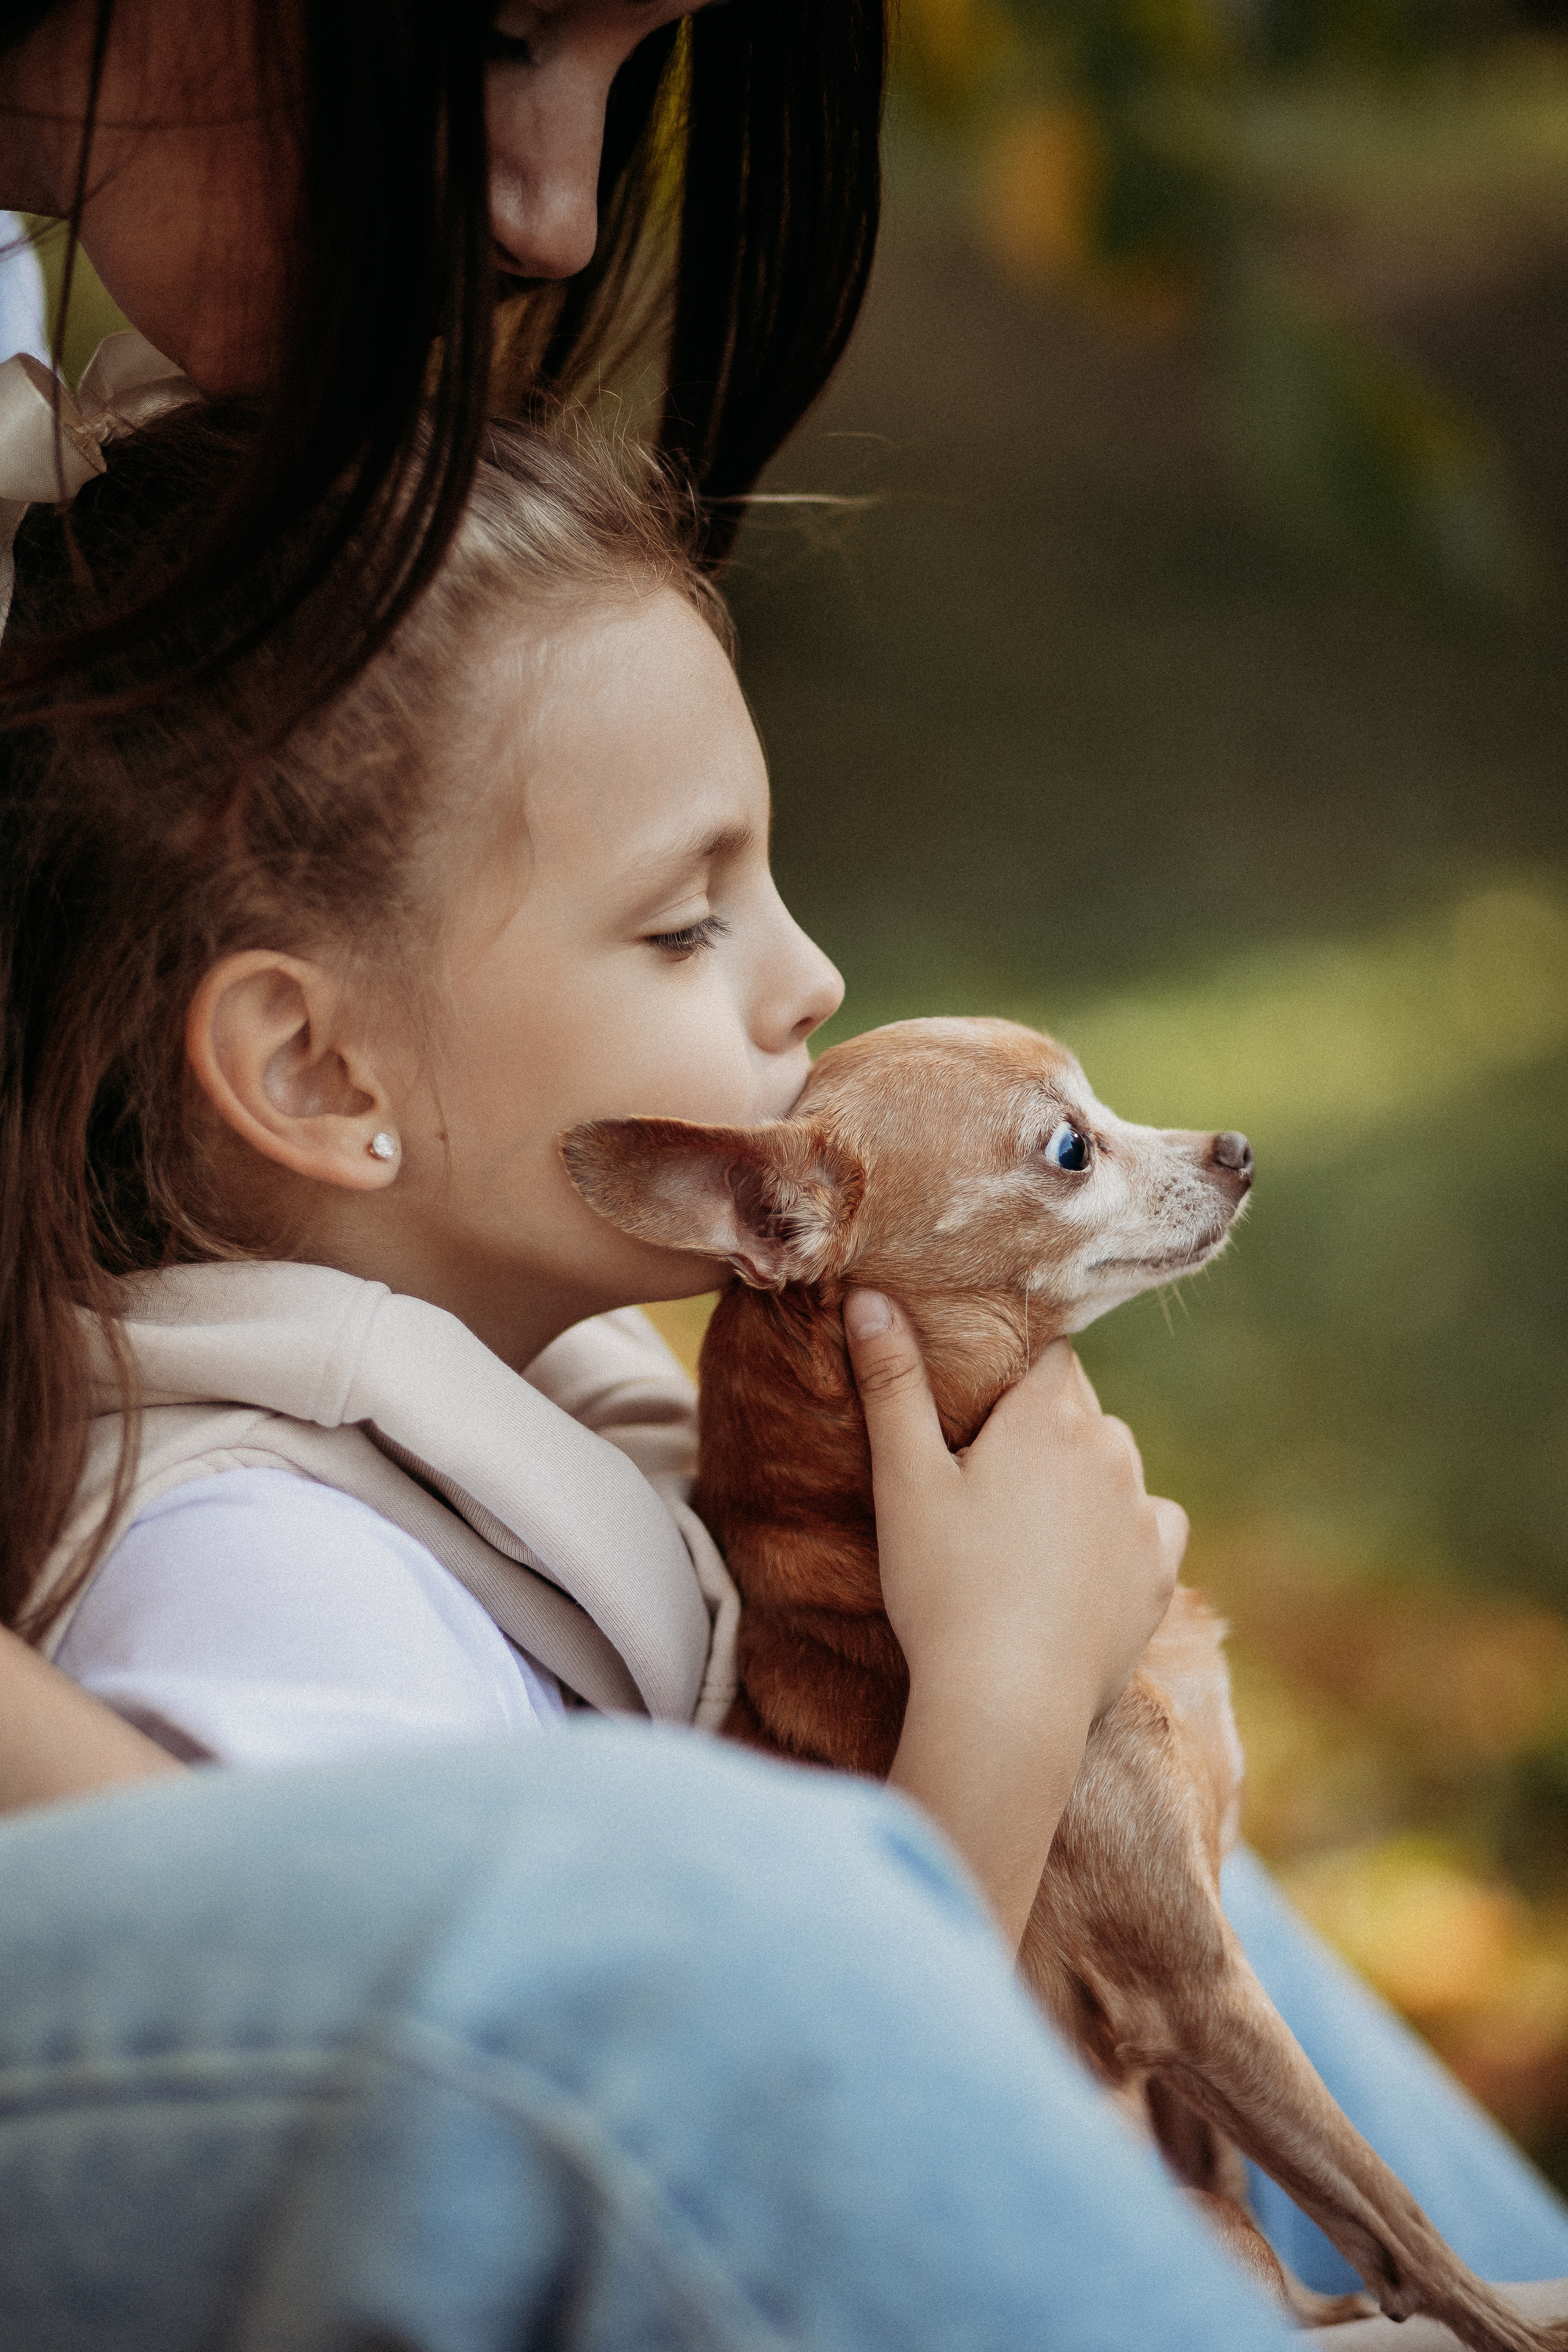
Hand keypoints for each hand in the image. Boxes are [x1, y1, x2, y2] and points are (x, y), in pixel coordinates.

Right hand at [843, 1287, 1186, 1944]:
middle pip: (1082, 1412)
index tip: (982, 1407)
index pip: (1049, 1356)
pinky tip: (1073, 1571)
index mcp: (1050, 1416)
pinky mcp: (1163, 1574)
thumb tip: (872, 1296)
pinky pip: (1148, 1529)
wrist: (1009, 1703)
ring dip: (1083, 1484)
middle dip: (1044, 1431)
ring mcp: (1145, 1513)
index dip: (1014, 1375)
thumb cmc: (944, 1586)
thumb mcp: (903, 1480)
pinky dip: (1117, 1539)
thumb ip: (891, 1382)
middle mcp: (1113, 1450)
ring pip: (1116, 1470)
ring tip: (1027, 1533)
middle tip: (988, 1480)